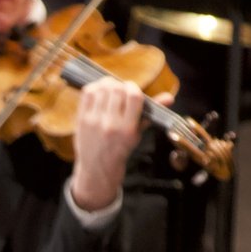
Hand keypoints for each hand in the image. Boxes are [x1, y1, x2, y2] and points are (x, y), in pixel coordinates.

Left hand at [68, 76, 145, 212]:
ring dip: (108, 84)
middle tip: (121, 90)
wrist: (98, 167)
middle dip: (121, 85)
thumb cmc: (120, 148)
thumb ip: (151, 114)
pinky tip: (99, 91)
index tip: (133, 90)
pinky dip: (95, 87)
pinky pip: (87, 93)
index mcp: (127, 129)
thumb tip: (169, 97)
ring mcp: (94, 121)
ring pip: (101, 89)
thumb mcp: (138, 133)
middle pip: (117, 89)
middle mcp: (110, 124)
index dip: (134, 87)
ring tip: (111, 89)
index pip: (134, 96)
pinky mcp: (81, 119)